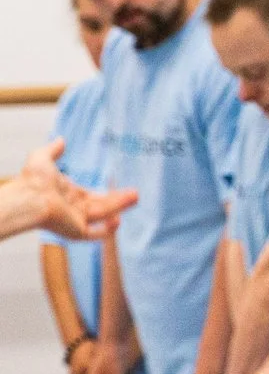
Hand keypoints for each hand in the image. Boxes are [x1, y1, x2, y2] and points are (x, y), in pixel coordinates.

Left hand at [17, 140, 136, 239]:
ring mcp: (76, 221)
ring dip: (120, 207)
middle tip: (135, 194)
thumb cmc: (33, 180)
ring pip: (104, 215)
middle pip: (102, 206)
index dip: (106, 194)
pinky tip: (118, 221)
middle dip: (119, 200)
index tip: (121, 190)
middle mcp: (73, 209)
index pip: (91, 196)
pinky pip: (96, 234)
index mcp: (68, 195)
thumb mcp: (43, 158)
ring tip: (135, 197)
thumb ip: (53, 150)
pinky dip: (108, 231)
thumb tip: (61, 139)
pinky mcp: (77, 232)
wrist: (29, 198)